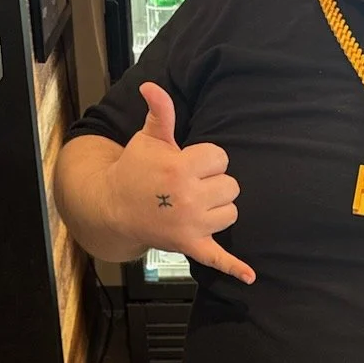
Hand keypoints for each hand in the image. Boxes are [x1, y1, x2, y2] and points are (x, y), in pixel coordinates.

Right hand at [103, 83, 253, 283]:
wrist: (114, 206)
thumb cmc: (135, 169)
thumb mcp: (148, 138)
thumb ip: (161, 112)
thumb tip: (152, 85)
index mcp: (181, 169)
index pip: (221, 158)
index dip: (206, 159)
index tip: (187, 163)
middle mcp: (189, 198)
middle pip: (231, 186)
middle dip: (214, 183)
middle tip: (188, 185)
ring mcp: (192, 225)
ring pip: (231, 212)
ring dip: (218, 208)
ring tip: (193, 205)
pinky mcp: (191, 245)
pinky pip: (218, 259)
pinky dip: (234, 268)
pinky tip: (250, 277)